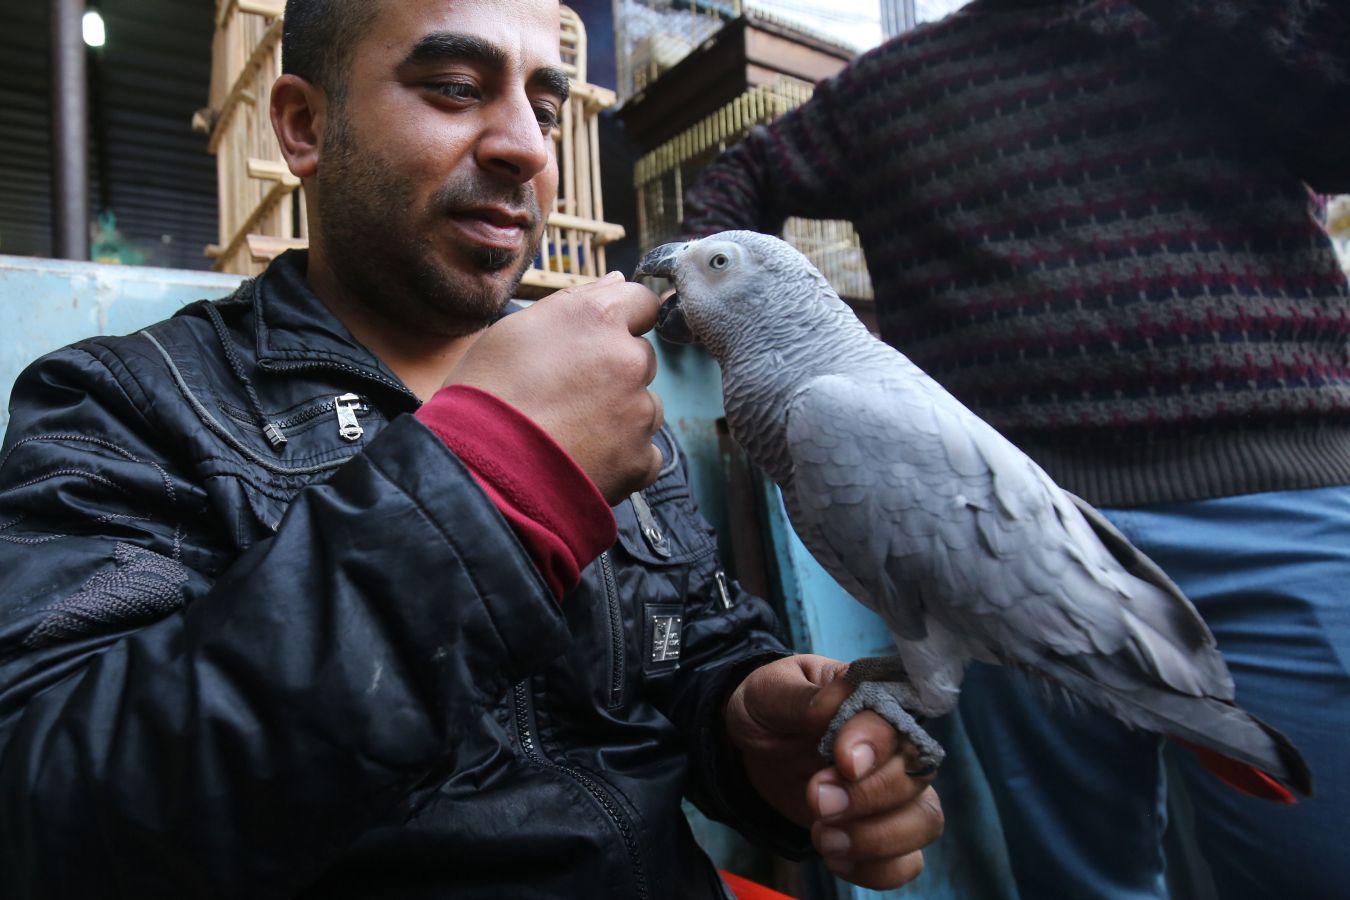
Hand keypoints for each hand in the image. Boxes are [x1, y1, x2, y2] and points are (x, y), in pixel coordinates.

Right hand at [446, 273, 664, 503]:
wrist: (479, 472)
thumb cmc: (484, 396)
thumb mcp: (514, 332)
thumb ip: (574, 302)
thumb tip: (615, 281)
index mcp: (597, 320)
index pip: (641, 302)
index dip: (622, 320)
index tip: (599, 340)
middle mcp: (627, 360)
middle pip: (640, 358)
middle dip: (616, 372)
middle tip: (568, 395)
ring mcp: (639, 412)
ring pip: (646, 406)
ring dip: (622, 415)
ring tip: (571, 433)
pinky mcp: (641, 459)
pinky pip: (646, 453)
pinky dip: (623, 458)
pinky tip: (585, 461)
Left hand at [724, 655, 943, 889]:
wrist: (750, 749)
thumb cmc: (767, 708)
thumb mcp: (768, 692)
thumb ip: (803, 699)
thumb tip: (839, 701)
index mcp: (871, 703)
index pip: (897, 722)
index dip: (876, 745)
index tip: (842, 762)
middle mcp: (895, 746)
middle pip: (917, 776)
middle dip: (867, 797)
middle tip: (816, 799)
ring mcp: (893, 792)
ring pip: (925, 822)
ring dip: (875, 838)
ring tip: (822, 835)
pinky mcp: (882, 831)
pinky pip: (908, 862)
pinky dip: (874, 869)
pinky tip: (834, 856)